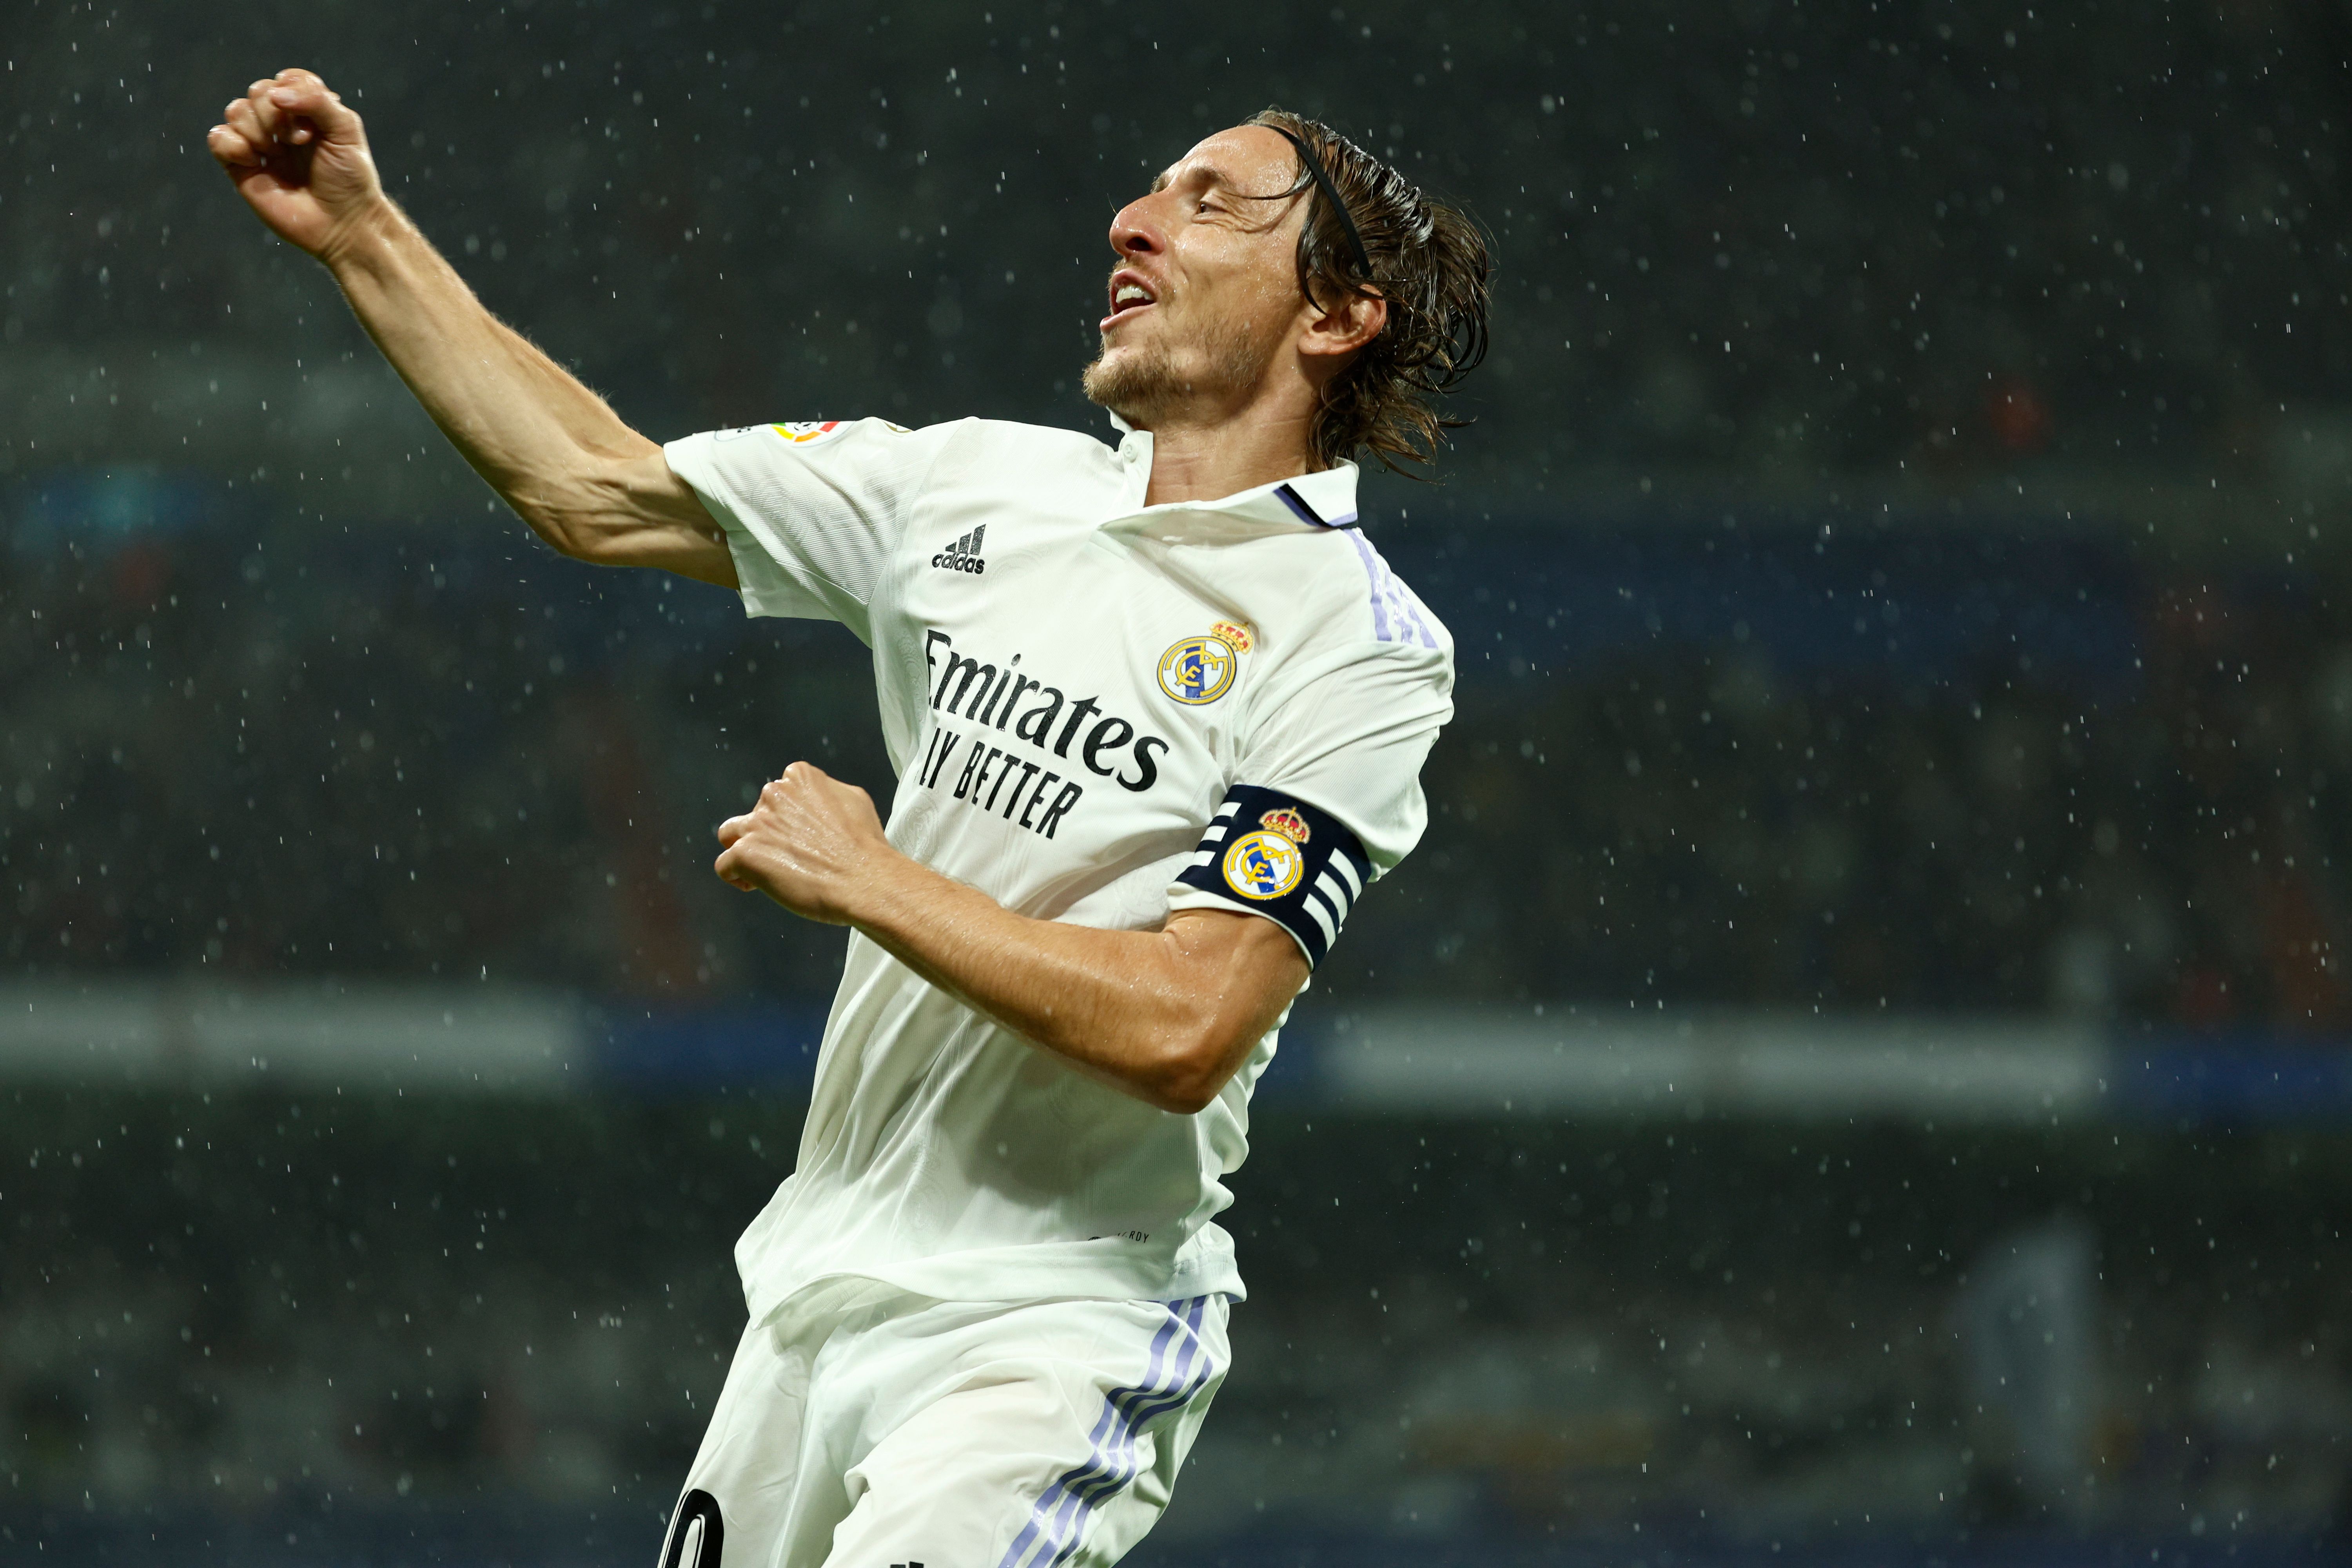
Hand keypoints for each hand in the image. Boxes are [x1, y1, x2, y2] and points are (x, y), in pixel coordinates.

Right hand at [207, 68, 385, 260]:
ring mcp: (259, 145)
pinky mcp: (241, 167)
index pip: (285, 79)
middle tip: (297, 143)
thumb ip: (317, 99)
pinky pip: (218, 138)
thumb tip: (276, 93)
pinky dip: (232, 145)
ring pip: (236, 110)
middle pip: (257, 92)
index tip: (313, 127)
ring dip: (257, 130)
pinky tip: (255, 161)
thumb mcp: (346, 130)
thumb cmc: (349, 178)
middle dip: (275, 114)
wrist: (342, 224)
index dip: (294, 94)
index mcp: (306, 112)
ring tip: (276, 154)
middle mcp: (280, 125)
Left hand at [714, 763, 896, 924]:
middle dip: (769, 834)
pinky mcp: (745, 854)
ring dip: (744, 849)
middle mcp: (774, 794)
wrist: (864, 881)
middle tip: (793, 859)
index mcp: (799, 777)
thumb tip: (820, 798)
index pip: (779, 794)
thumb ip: (828, 792)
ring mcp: (757, 824)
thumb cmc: (865, 846)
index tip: (801, 838)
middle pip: (756, 814)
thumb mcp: (855, 800)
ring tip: (765, 869)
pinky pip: (724, 866)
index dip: (788, 818)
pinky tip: (755, 885)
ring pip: (730, 833)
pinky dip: (736, 876)